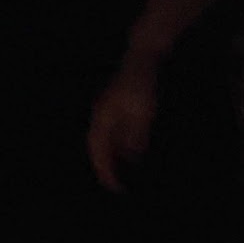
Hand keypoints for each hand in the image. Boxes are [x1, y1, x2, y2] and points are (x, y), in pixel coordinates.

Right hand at [87, 51, 160, 192]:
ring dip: (113, 158)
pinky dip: (120, 147)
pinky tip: (132, 155)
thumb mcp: (143, 112)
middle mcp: (101, 116)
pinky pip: (115, 133)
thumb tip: (134, 157)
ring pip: (106, 141)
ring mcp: (108, 111)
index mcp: (102, 119)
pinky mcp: (117, 107)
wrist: (144, 55)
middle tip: (116, 186)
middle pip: (99, 149)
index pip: (99, 152)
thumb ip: (136, 136)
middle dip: (106, 168)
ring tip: (122, 175)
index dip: (105, 172)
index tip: (114, 188)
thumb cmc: (142, 82)